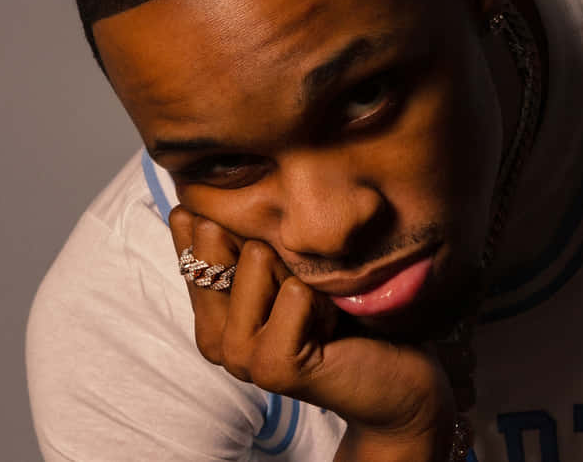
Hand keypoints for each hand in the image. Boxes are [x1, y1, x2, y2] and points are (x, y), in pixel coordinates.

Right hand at [169, 206, 456, 459]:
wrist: (396, 378)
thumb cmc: (345, 315)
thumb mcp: (286, 271)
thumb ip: (240, 247)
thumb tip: (185, 205)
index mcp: (211, 316)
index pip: (191, 246)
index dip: (225, 224)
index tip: (262, 250)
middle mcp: (215, 340)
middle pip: (222, 239)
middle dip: (275, 248)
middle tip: (305, 292)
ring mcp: (240, 357)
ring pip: (258, 259)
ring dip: (303, 274)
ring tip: (321, 310)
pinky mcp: (273, 367)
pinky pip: (296, 292)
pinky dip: (326, 300)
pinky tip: (335, 329)